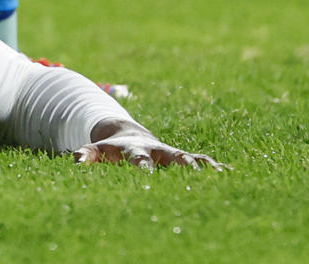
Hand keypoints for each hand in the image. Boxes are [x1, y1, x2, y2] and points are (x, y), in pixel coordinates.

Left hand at [75, 120, 224, 170]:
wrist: (126, 134)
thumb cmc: (109, 149)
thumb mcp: (96, 151)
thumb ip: (86, 154)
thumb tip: (75, 160)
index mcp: (135, 152)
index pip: (138, 160)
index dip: (142, 167)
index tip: (146, 174)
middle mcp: (157, 151)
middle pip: (171, 158)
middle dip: (182, 164)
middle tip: (193, 171)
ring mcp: (171, 154)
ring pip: (191, 159)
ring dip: (203, 167)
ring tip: (220, 174)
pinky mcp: (182, 157)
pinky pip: (202, 161)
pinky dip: (215, 167)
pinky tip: (234, 174)